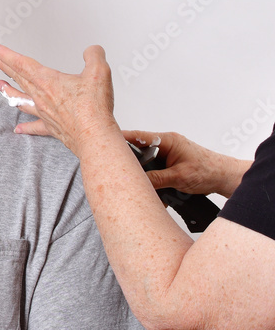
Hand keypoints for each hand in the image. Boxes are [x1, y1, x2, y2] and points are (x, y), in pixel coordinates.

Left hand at [0, 43, 119, 155]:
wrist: (93, 136)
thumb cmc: (92, 108)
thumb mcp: (98, 72)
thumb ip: (94, 56)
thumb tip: (92, 51)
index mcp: (47, 81)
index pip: (22, 63)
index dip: (6, 54)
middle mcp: (41, 97)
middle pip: (18, 78)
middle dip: (4, 67)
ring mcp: (44, 113)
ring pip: (21, 100)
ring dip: (8, 91)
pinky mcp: (51, 127)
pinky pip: (34, 126)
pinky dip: (25, 127)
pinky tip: (18, 129)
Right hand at [123, 130, 251, 197]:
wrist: (224, 177)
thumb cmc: (209, 170)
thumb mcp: (179, 177)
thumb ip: (157, 179)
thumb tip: (138, 182)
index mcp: (167, 141)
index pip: (138, 137)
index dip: (120, 140)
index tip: (105, 144)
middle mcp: (165, 145)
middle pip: (138, 152)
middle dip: (130, 164)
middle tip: (120, 173)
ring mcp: (166, 154)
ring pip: (145, 164)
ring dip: (143, 175)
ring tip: (140, 185)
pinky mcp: (168, 164)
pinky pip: (153, 171)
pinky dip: (152, 182)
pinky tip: (154, 191)